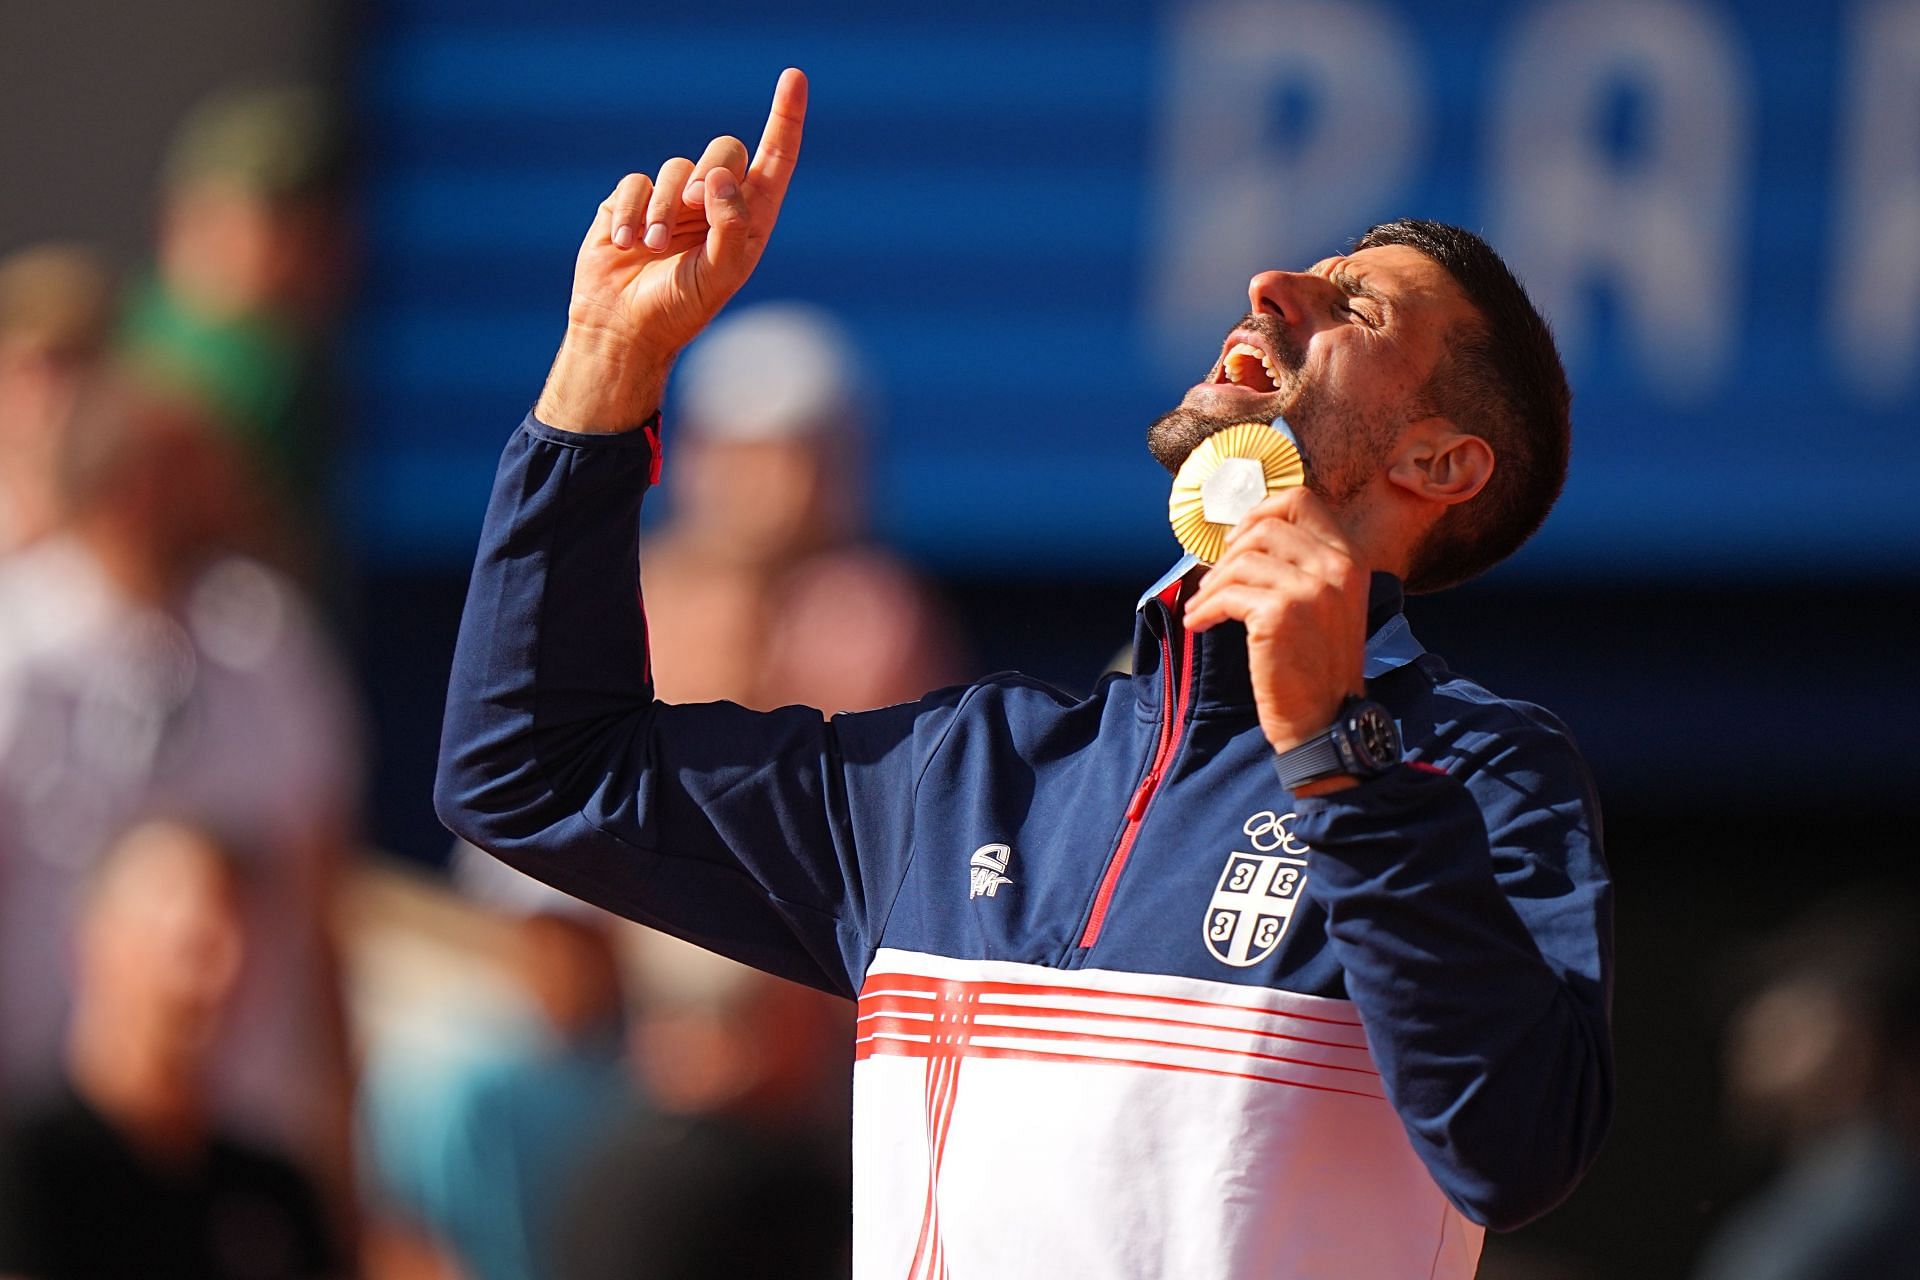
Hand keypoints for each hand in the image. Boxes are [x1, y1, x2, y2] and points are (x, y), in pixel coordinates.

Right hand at [535, 68, 808, 432]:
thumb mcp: (720, 274)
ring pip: (675, 167)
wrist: (624, 328)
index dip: (785, 118)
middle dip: (709, 173)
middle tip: (693, 207)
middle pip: (725, 151)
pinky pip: (635, 182)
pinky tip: (624, 243)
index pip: (776, 159)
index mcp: (749, 218)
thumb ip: (732, 226)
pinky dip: (630, 211)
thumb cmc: (681, 309)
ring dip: (663, 207)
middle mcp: (715, 203)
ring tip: (649, 246)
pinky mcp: (632, 201)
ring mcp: (673, 200)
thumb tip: (722, 179)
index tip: (793, 77)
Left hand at [1184, 489, 1369, 762]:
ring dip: (1212, 585)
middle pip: (1264, 527)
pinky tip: (1198, 624)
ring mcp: (1311, 589)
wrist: (1326, 721)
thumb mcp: (1327, 605)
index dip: (1260, 513)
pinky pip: (1228, 595)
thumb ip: (1303, 567)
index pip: (1301, 502)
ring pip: (1241, 561)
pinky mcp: (1281, 614)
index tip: (1236, 540)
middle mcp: (1337, 567)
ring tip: (1203, 607)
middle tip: (1214, 582)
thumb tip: (1247, 535)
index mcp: (1350, 559)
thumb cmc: (1317, 666)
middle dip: (1229, 552)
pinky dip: (1205, 608)